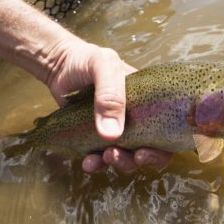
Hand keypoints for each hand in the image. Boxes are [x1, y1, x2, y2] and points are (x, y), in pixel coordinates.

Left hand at [46, 40, 172, 172]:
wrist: (58, 65)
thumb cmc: (86, 60)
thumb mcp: (103, 65)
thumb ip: (110, 94)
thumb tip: (113, 134)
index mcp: (146, 102)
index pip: (166, 129)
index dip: (163, 148)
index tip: (148, 152)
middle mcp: (134, 118)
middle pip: (150, 149)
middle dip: (143, 159)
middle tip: (133, 157)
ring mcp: (114, 129)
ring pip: (126, 156)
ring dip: (120, 162)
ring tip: (106, 157)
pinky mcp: (93, 137)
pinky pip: (100, 157)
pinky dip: (96, 163)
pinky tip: (88, 161)